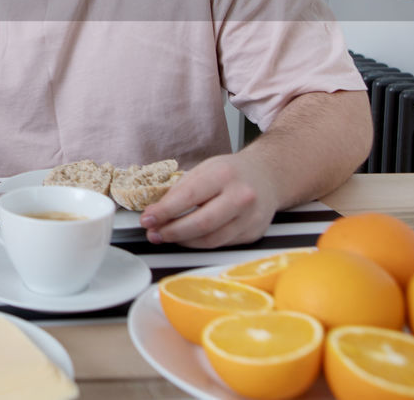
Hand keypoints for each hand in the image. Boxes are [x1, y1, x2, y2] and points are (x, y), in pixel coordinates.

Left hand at [138, 154, 280, 247]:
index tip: (147, 218)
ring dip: (183, 241)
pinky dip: (200, 243)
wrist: (266, 176)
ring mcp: (250, 217)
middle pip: (201, 223)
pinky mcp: (253, 233)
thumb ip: (180, 191)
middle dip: (172, 231)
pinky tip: (188, 237)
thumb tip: (155, 214)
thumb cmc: (231, 172)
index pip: (188, 197)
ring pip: (211, 240)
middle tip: (154, 233)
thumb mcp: (204, 170)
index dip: (164, 211)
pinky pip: (221, 244)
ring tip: (166, 236)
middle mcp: (241, 196)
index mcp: (224, 174)